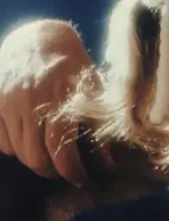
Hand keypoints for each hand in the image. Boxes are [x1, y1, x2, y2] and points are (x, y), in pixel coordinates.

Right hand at [0, 20, 96, 185]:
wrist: (38, 39)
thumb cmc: (71, 65)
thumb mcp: (91, 88)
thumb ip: (97, 125)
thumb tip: (107, 164)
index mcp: (59, 95)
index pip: (61, 146)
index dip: (71, 170)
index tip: (82, 180)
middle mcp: (30, 100)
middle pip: (35, 156)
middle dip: (52, 171)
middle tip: (64, 172)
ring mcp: (8, 102)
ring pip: (18, 152)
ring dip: (35, 161)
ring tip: (49, 157)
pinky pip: (2, 142)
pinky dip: (15, 149)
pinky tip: (30, 141)